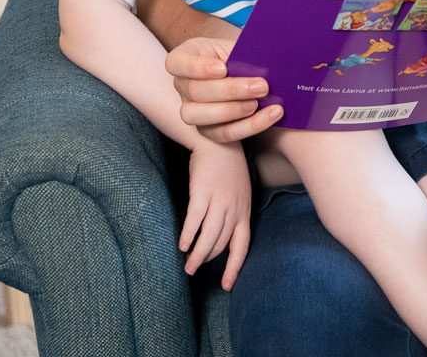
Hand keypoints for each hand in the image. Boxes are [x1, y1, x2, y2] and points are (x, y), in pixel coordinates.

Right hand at [166, 37, 284, 144]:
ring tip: (259, 102)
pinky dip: (250, 125)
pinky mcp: (208, 130)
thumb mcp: (239, 45)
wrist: (248, 74)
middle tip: (261, 86)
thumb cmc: (240, 55)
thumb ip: (245, 49)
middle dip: (230, 90)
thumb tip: (263, 57)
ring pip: (201, 116)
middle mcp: (183, 86)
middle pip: (195, 92)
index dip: (197, 67)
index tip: (223, 68)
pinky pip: (225, 133)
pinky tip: (271, 114)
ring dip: (234, 110)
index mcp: (184, 59)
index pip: (176, 63)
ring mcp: (192, 110)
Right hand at [180, 140, 251, 288]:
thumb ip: (235, 211)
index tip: (227, 285)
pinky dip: (188, 235)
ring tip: (187, 265)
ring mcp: (219, 201)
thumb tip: (223, 234)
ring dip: (197, 255)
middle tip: (194, 269)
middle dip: (208, 260)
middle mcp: (234, 209)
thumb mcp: (240, 191)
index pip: (242, 246)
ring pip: (209, 237)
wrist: (218, 140)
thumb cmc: (228, 167)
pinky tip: (182, 245)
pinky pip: (195, 220)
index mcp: (245, 210)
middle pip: (221, 244)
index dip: (234, 267)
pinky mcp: (202, 192)